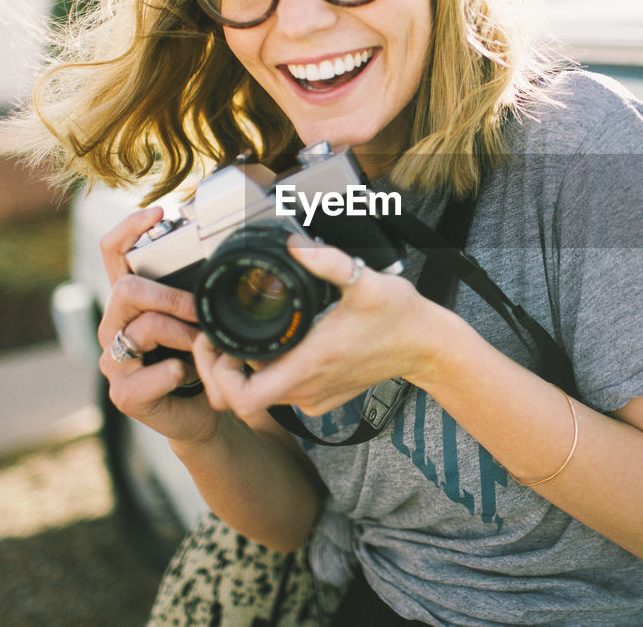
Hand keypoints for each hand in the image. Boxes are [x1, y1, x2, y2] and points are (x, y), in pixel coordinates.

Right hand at [96, 207, 220, 445]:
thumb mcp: (200, 317)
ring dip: (182, 335)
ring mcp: (114, 361)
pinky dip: (175, 373)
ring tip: (202, 346)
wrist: (203, 411)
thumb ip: (198, 288)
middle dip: (171, 297)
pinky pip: (148, 376)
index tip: (161, 212)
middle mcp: (114, 326)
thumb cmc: (199, 357)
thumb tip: (225, 252)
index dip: (129, 228)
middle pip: (126, 289)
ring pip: (143, 329)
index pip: (113, 252)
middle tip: (201, 310)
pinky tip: (187, 375)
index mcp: (129, 301)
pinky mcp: (123, 394)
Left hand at [193, 234, 438, 419]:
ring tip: (240, 338)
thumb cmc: (399, 317)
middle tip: (219, 338)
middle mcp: (307, 389)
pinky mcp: (322, 399)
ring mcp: (314, 398)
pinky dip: (268, 375)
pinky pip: (281, 394)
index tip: (216, 344)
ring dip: (242, 371)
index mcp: (309, 364)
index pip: (240, 396)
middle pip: (239, 398)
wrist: (427, 347)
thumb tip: (293, 244)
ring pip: (259, 396)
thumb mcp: (364, 281)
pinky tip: (276, 346)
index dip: (216, 374)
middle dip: (220, 369)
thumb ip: (325, 260)